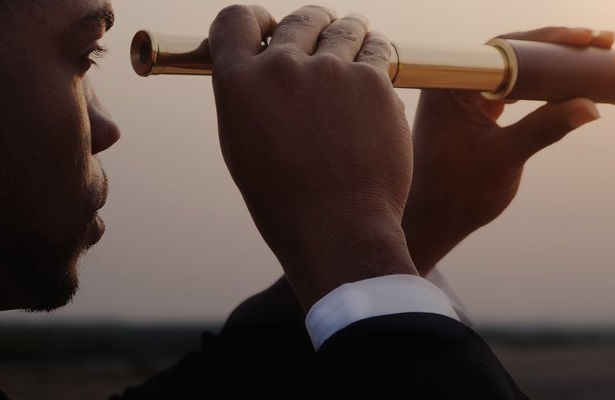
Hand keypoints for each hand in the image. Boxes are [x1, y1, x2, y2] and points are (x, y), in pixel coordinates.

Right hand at [209, 6, 415, 308]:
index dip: (255, 21)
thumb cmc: (286, 200)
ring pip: (345, 29)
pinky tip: (377, 74)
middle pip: (299, 20)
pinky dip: (377, 57)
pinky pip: (378, 51)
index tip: (270, 30)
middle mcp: (281, 67)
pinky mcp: (373, 81)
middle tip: (322, 40)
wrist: (337, 230)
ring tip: (356, 49)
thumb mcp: (243, 145)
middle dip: (312, 27)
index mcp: (238, 82)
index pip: (236, 19)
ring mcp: (330, 70)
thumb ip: (249, 96)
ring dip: (350, 36)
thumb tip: (263, 63)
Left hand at [403, 28, 612, 274]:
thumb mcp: (506, 158)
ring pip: (515, 67)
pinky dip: (539, 85)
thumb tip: (590, 107)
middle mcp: (454, 82)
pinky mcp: (474, 111)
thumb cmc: (458, 193)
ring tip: (591, 57)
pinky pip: (512, 86)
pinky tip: (566, 83)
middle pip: (513, 52)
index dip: (548, 40)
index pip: (506, 48)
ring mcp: (464, 95)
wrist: (434, 221)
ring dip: (550, 64)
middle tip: (600, 41)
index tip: (583, 39)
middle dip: (557, 47)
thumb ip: (544, 129)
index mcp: (451, 84)